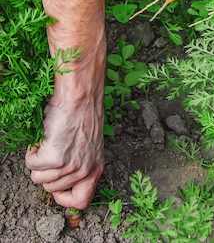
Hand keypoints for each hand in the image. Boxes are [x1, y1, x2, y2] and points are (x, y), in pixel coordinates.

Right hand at [25, 70, 104, 209]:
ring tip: (49, 143)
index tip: (57, 189)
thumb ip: (79, 165)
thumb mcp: (88, 147)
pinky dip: (32, 152)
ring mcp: (70, 166)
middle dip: (46, 171)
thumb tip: (61, 179)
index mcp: (95, 169)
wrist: (80, 99)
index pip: (81, 201)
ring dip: (38, 161)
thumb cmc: (83, 116)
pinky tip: (43, 140)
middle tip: (52, 152)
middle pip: (51, 188)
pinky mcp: (55, 158)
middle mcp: (84, 171)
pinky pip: (32, 164)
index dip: (65, 198)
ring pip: (38, 177)